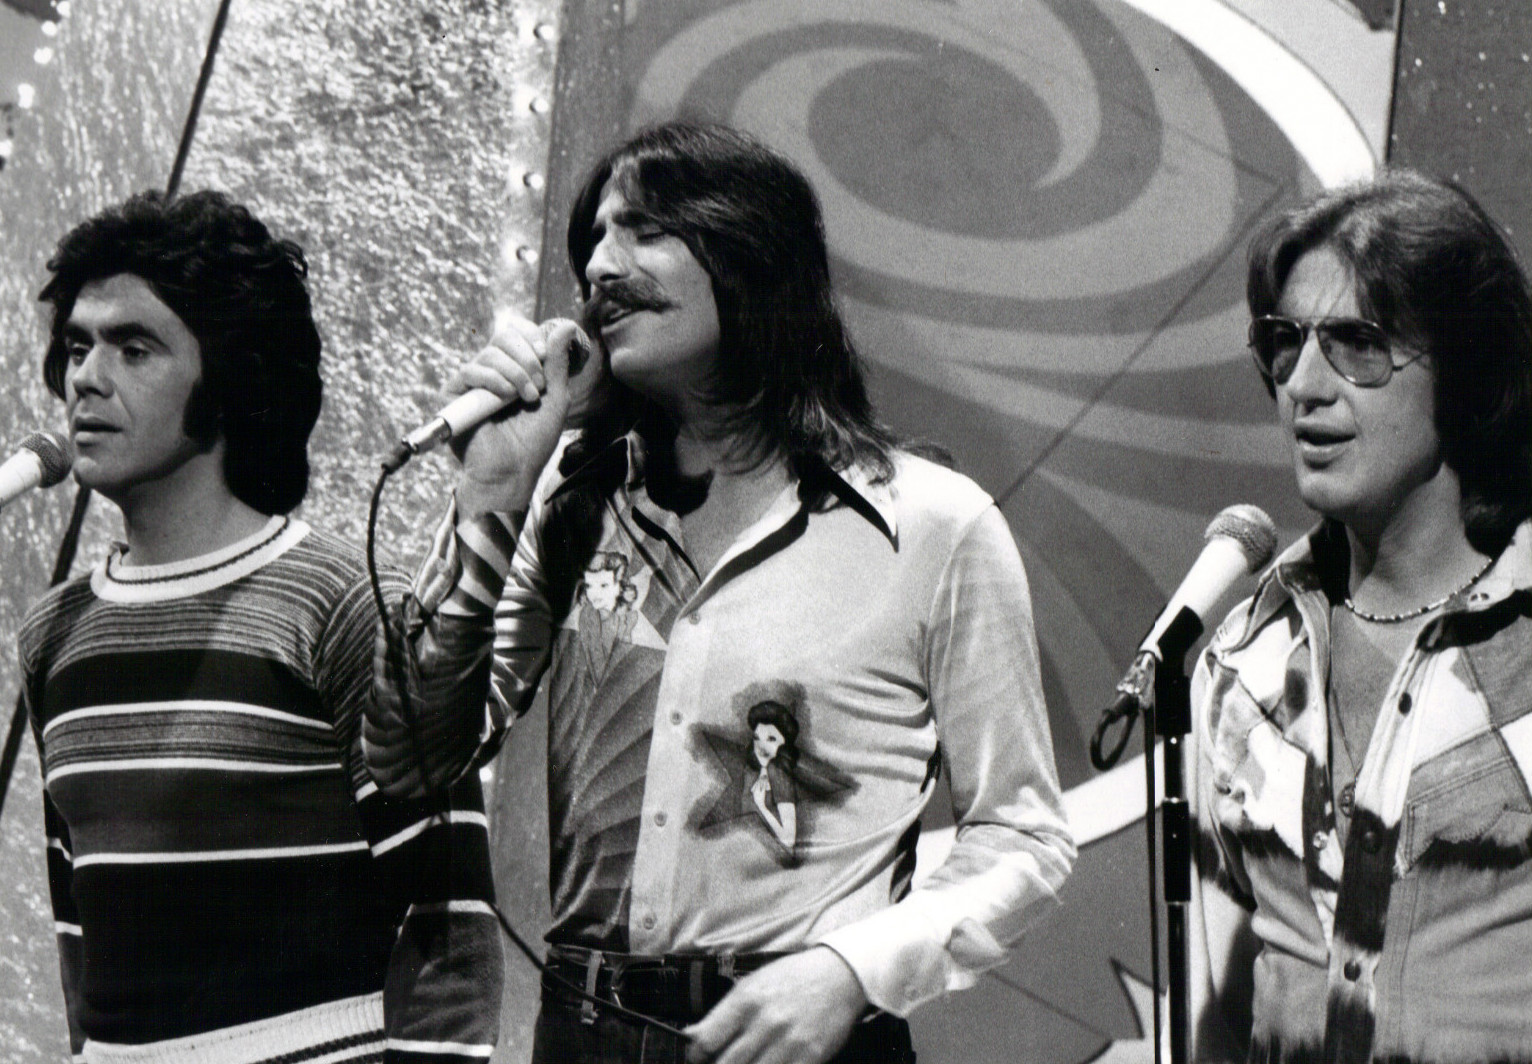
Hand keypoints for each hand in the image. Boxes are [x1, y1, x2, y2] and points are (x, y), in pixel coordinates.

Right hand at [451, 310, 586, 519]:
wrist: (513, 471)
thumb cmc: (534, 441)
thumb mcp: (555, 398)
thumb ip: (557, 363)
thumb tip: (564, 326)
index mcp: (514, 370)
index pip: (518, 335)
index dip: (532, 338)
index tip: (545, 355)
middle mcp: (492, 373)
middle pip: (504, 337)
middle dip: (526, 357)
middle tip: (538, 386)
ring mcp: (473, 383)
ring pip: (490, 353)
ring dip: (515, 373)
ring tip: (526, 398)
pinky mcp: (454, 395)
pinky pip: (470, 370)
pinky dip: (493, 379)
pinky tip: (505, 397)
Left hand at [684, 948, 868, 1063]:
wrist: (838, 976)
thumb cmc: (792, 979)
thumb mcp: (752, 985)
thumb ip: (723, 1013)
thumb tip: (694, 1037)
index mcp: (746, 1000)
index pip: (706, 1040)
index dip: (696, 1056)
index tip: (698, 1059)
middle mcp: (765, 1022)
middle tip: (721, 1063)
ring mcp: (788, 1042)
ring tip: (746, 1062)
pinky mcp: (809, 1057)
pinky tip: (767, 1063)